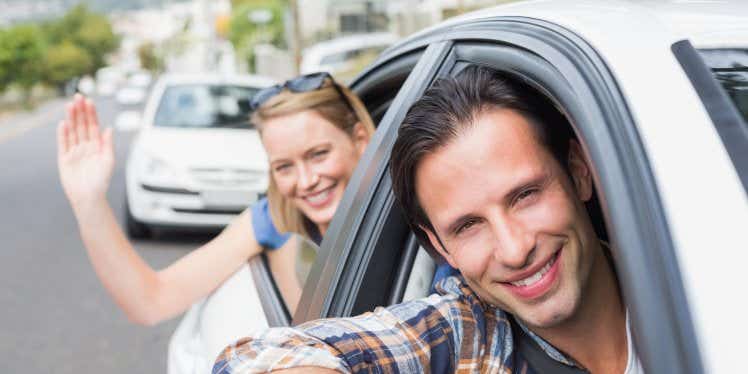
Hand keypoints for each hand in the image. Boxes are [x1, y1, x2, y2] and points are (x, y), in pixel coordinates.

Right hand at [57, 94, 114, 209]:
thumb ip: (108, 144)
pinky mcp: (64, 159)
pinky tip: (63, 123)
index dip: (91, 113)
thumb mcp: (108, 160)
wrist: (89, 196)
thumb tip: (109, 128)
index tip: (89, 101)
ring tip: (69, 105)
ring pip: (72, 131)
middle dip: (80, 111)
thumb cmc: (101, 180)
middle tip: (78, 97)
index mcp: (97, 146)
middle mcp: (85, 146)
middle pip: (82, 125)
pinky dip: (63, 134)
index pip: (93, 125)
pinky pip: (63, 144)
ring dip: (71, 118)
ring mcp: (74, 151)